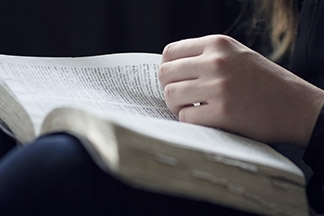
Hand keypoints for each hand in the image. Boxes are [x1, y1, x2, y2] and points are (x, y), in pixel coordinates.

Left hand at [158, 35, 323, 146]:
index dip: (168, 69)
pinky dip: (190, 121)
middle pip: (165, 74)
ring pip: (171, 95)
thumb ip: (205, 57)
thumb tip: (172, 70)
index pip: (170, 52)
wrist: (296, 106)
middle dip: (169, 88)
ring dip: (177, 106)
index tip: (175, 80)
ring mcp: (219, 87)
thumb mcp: (236, 55)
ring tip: (192, 109)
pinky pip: (185, 117)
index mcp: (218, 44)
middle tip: (182, 98)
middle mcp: (216, 62)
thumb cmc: (264, 82)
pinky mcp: (222, 112)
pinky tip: (205, 119)